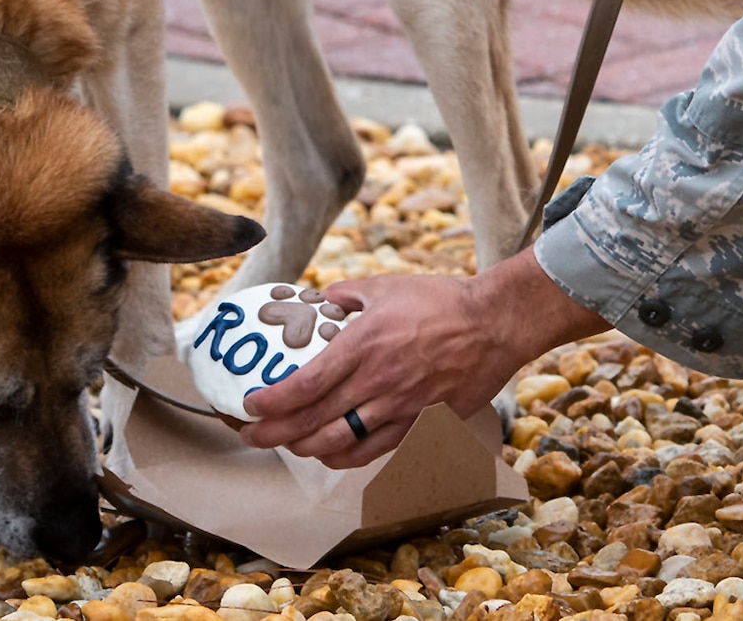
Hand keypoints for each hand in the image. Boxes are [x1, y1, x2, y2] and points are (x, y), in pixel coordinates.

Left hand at [239, 247, 601, 466]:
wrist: (493, 325)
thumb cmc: (442, 301)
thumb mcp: (388, 285)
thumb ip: (347, 295)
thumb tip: (320, 299)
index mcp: (364, 345)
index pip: (305, 386)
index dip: (270, 403)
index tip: (249, 406)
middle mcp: (377, 382)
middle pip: (312, 423)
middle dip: (272, 434)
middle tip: (251, 434)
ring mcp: (399, 408)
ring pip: (339, 445)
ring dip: (304, 449)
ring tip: (287, 444)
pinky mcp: (419, 424)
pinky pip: (372, 452)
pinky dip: (343, 457)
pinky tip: (329, 452)